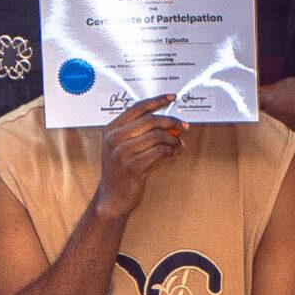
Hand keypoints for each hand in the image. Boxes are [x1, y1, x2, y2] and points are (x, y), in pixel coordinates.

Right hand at [94, 95, 183, 221]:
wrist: (112, 196)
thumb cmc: (120, 170)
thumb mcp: (122, 146)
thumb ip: (139, 131)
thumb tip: (168, 121)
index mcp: (111, 130)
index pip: (137, 108)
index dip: (157, 100)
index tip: (172, 97)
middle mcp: (114, 139)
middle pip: (150, 120)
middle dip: (171, 121)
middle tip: (183, 126)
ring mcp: (122, 153)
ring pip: (157, 136)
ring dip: (173, 139)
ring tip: (178, 144)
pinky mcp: (133, 167)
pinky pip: (159, 152)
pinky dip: (170, 151)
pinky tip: (172, 154)